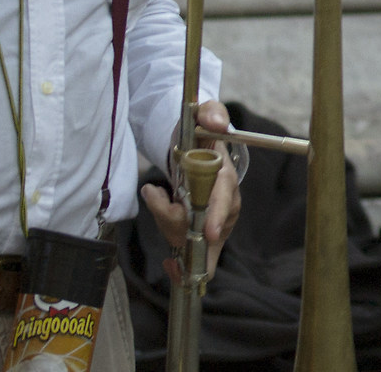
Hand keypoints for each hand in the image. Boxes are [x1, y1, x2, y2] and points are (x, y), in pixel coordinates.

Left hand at [140, 102, 243, 287]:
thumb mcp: (206, 116)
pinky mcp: (204, 239)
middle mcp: (225, 208)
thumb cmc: (202, 133)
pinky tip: (170, 266)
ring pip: (187, 242)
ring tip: (156, 195)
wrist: (196, 148)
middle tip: (154, 194)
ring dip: (165, 223)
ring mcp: (216, 226)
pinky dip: (179, 267)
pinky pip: (192, 261)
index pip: (224, 201)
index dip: (216, 216)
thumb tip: (215, 122)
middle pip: (200, 228)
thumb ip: (212, 114)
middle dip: (170, 219)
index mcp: (226, 180)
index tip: (209, 232)